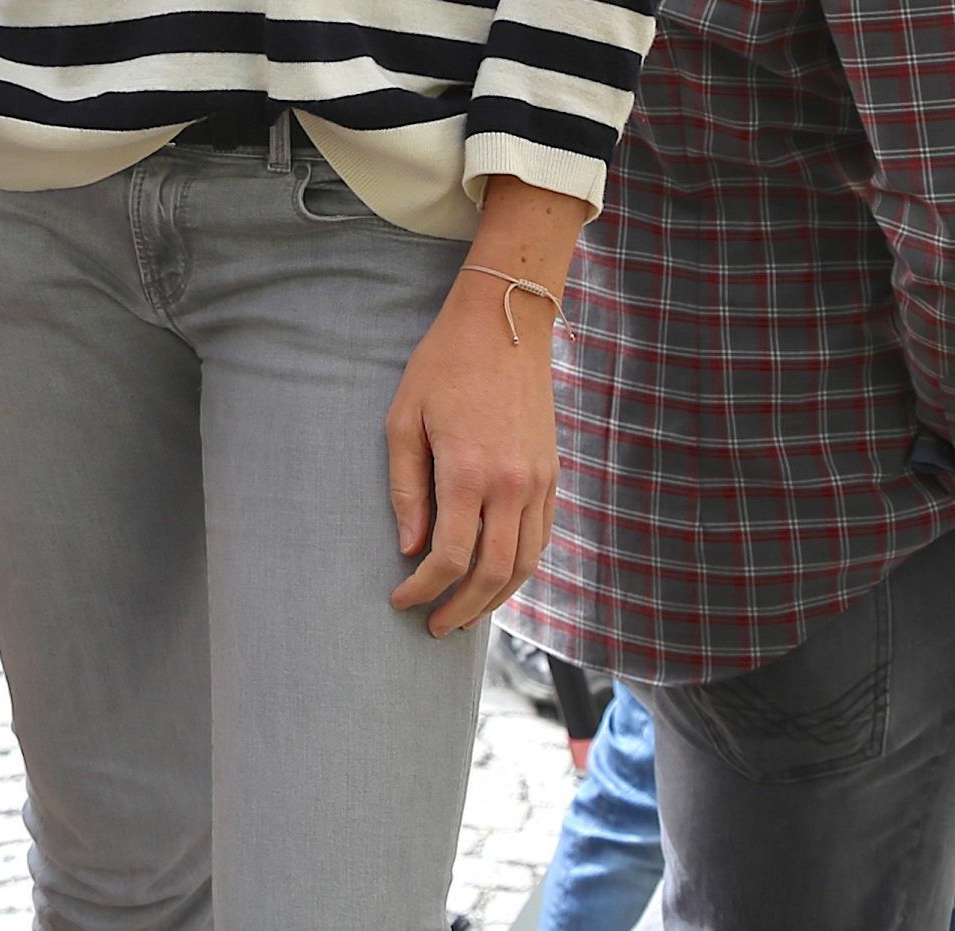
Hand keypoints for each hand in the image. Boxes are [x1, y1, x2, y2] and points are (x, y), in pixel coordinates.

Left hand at [387, 268, 558, 635]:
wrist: (504, 326)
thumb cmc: (441, 367)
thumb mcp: (404, 420)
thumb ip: (406, 488)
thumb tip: (410, 547)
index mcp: (469, 473)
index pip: (450, 556)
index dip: (423, 588)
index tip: (400, 600)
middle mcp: (513, 486)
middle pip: (493, 574)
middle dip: (461, 608)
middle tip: (433, 627)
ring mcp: (540, 483)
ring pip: (525, 565)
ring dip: (495, 599)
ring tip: (464, 616)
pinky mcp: (553, 476)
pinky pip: (541, 539)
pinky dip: (520, 569)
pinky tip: (497, 580)